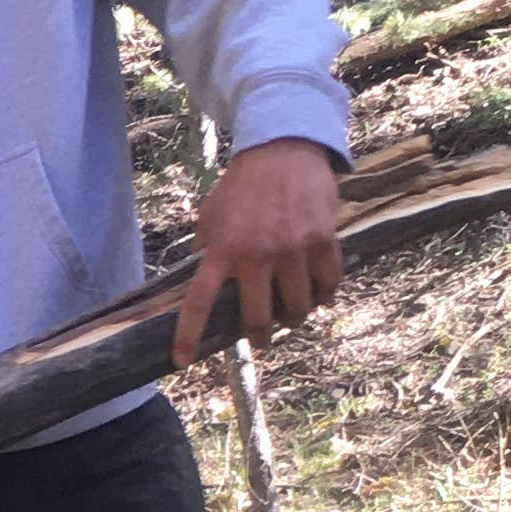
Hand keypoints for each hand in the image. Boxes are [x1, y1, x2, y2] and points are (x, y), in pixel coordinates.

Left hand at [173, 137, 343, 370]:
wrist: (283, 149)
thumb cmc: (243, 186)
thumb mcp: (211, 215)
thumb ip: (206, 251)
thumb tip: (196, 287)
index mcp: (221, 249)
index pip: (198, 302)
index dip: (189, 336)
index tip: (182, 362)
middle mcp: (256, 254)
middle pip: (259, 319)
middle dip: (260, 336)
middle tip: (261, 337)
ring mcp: (292, 249)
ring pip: (298, 309)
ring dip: (295, 318)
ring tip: (292, 314)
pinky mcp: (323, 241)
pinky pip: (327, 286)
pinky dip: (324, 295)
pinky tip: (318, 293)